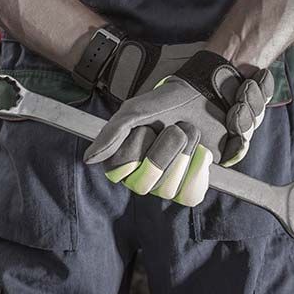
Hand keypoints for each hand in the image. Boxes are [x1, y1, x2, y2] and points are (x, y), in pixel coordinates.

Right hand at [84, 51, 273, 205]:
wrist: (205, 98)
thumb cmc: (168, 103)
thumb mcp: (135, 111)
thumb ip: (111, 133)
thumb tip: (88, 159)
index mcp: (123, 158)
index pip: (118, 172)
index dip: (135, 150)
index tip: (148, 129)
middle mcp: (142, 176)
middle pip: (144, 184)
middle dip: (164, 150)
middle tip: (176, 128)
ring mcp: (166, 184)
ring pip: (167, 190)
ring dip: (184, 154)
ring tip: (190, 134)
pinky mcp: (190, 187)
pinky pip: (189, 195)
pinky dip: (198, 170)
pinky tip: (201, 152)